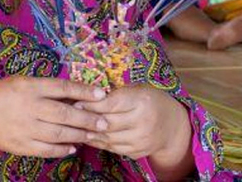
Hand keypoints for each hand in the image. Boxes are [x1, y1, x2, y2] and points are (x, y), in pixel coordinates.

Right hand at [0, 76, 108, 157]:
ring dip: (78, 135)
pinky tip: (73, 147)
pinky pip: (46, 149)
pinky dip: (61, 149)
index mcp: (32, 88)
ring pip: (58, 133)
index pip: (63, 88)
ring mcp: (26, 128)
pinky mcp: (21, 145)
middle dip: (87, 119)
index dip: (84, 91)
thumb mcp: (26, 81)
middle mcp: (31, 107)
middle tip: (103, 122)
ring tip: (92, 135)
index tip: (102, 94)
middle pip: (64, 113)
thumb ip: (49, 87)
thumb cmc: (6, 93)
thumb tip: (77, 93)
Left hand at [77, 84, 193, 178]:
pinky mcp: (137, 152)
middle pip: (107, 122)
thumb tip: (88, 94)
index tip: (76, 100)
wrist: (172, 125)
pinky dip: (98, 142)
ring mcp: (140, 139)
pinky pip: (112, 148)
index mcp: (142, 101)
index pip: (111, 104)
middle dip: (87, 118)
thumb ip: (117, 93)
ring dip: (89, 132)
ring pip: (107, 137)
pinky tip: (88, 135)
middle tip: (70, 114)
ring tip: (75, 126)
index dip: (92, 103)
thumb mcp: (138, 90)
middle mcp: (143, 122)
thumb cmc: (150, 101)